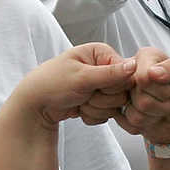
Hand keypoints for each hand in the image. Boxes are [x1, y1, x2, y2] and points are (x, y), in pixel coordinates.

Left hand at [20, 43, 135, 126]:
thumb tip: (134, 65)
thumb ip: (109, 74)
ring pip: (115, 106)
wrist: (35, 104)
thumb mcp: (81, 77)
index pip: (127, 74)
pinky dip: (92, 115)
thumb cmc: (51, 84)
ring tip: (79, 100)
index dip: (112, 86)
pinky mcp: (98, 101)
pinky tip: (79, 108)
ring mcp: (101, 86)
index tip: (93, 87)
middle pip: (123, 92)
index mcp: (101, 54)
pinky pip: (107, 115)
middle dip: (102, 99)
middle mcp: (104, 68)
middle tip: (83, 95)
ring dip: (95, 108)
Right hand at [115, 47, 169, 144]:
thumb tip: (154, 71)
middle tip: (167, 97)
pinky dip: (148, 122)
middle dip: (160, 103)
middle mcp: (132, 72)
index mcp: (146, 57)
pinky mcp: (121, 109)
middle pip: (139, 96)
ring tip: (161, 106)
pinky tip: (152, 114)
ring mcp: (124, 92)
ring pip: (136, 111)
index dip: (162, 89)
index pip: (144, 77)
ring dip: (155, 114)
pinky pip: (132, 121)